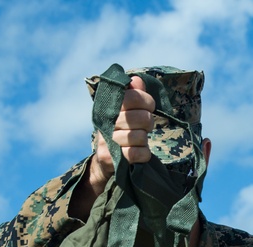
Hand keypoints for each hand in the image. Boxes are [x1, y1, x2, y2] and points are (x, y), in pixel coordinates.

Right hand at [87, 75, 156, 193]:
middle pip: (142, 118)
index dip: (147, 101)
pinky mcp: (109, 158)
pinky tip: (138, 153)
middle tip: (145, 127)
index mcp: (109, 106)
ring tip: (138, 141)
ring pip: (140, 137)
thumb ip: (132, 94)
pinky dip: (143, 154)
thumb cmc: (120, 131)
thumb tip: (137, 80)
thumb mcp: (124, 111)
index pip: (133, 96)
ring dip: (144, 141)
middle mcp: (105, 121)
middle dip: (148, 123)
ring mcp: (106, 140)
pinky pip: (138, 154)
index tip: (148, 107)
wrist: (104, 160)